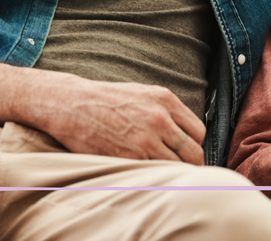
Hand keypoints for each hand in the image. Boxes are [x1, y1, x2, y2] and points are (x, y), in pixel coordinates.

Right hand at [27, 71, 206, 162]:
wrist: (72, 105)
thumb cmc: (107, 100)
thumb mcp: (144, 94)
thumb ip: (168, 111)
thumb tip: (186, 133)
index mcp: (166, 100)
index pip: (198, 132)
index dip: (193, 145)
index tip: (186, 151)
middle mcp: (159, 119)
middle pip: (193, 153)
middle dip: (189, 164)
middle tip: (179, 169)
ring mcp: (145, 140)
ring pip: (175, 167)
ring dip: (171, 173)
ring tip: (161, 172)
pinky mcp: (129, 158)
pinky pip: (153, 174)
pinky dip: (152, 176)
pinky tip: (144, 172)